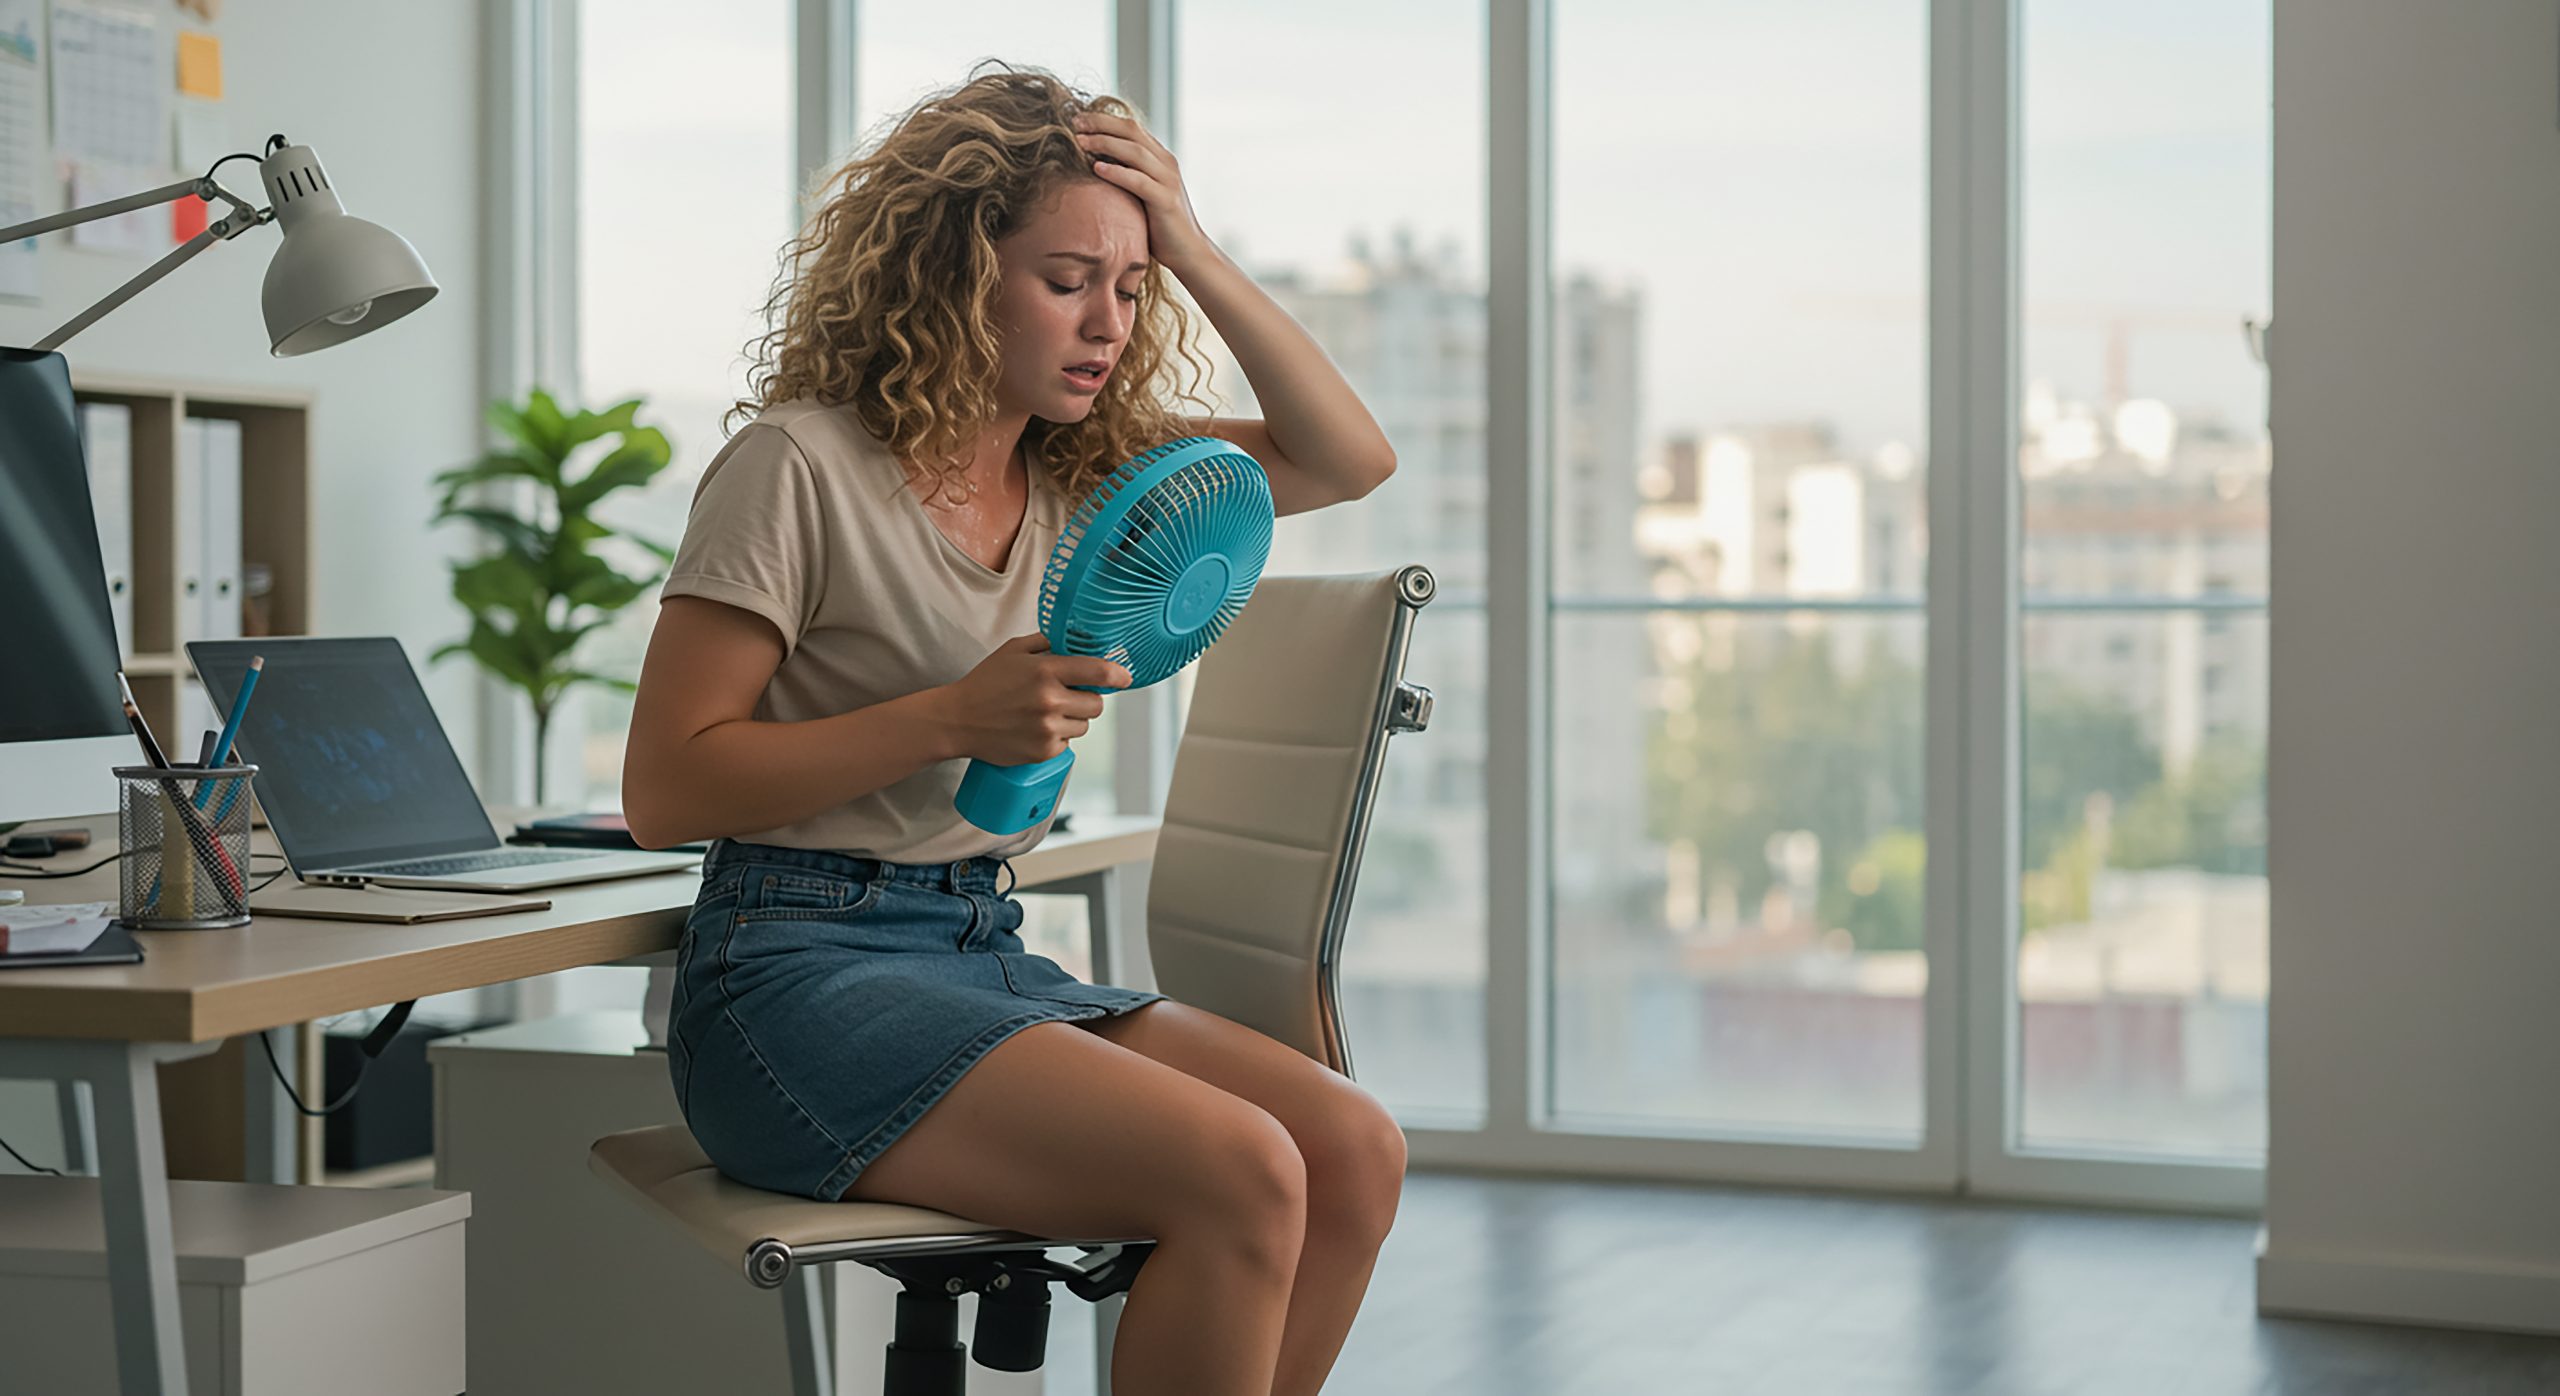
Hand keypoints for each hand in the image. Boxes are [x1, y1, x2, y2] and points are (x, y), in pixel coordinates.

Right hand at [937, 634, 1132, 765]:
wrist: (957, 720)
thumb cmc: (985, 683)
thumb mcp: (1014, 651)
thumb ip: (1048, 642)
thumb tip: (1079, 640)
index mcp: (1045, 671)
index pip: (1098, 671)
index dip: (1118, 674)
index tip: (1125, 677)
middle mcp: (1050, 700)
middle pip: (1097, 703)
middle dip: (1088, 698)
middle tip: (1067, 695)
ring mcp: (1047, 729)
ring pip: (1084, 725)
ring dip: (1073, 719)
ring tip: (1045, 713)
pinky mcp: (1043, 751)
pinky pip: (1068, 744)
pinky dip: (1058, 737)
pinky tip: (1035, 728)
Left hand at [1071, 110, 1217, 275]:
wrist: (1187, 251)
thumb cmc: (1158, 224)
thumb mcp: (1141, 193)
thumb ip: (1127, 175)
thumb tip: (1092, 165)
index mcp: (1160, 158)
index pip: (1131, 127)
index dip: (1103, 119)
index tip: (1077, 119)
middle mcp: (1166, 163)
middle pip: (1131, 131)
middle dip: (1101, 124)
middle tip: (1074, 122)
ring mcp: (1168, 180)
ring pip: (1135, 151)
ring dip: (1104, 143)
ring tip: (1080, 141)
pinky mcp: (1166, 201)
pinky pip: (1139, 181)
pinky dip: (1117, 172)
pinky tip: (1097, 168)